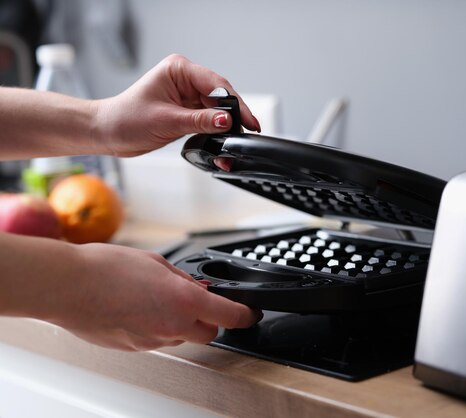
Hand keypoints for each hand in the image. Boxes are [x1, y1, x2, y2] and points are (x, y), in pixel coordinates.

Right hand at [49, 243, 260, 350]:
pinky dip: (158, 328)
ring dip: (181, 323)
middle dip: (210, 319)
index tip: (250, 312)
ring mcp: (152, 340)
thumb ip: (183, 279)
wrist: (67, 287)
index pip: (230, 316)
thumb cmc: (105, 269)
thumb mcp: (156, 262)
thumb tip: (197, 288)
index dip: (246, 315)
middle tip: (198, 302)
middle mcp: (172, 326)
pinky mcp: (134, 348)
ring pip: (182, 338)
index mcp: (184, 301)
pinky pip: (157, 340)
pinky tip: (140, 310)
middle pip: (209, 333)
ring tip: (158, 300)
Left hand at [93, 54, 260, 156]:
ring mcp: (186, 94)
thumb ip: (201, 120)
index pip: (216, 83)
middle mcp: (184, 79)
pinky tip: (223, 138)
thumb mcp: (168, 121)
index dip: (235, 103)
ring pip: (217, 108)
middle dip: (234, 114)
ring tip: (235, 139)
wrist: (108, 133)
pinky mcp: (186, 109)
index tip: (248, 120)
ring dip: (226, 124)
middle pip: (220, 95)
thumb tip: (227, 120)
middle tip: (247, 131)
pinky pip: (208, 118)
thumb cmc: (126, 120)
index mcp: (178, 70)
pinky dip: (216, 130)